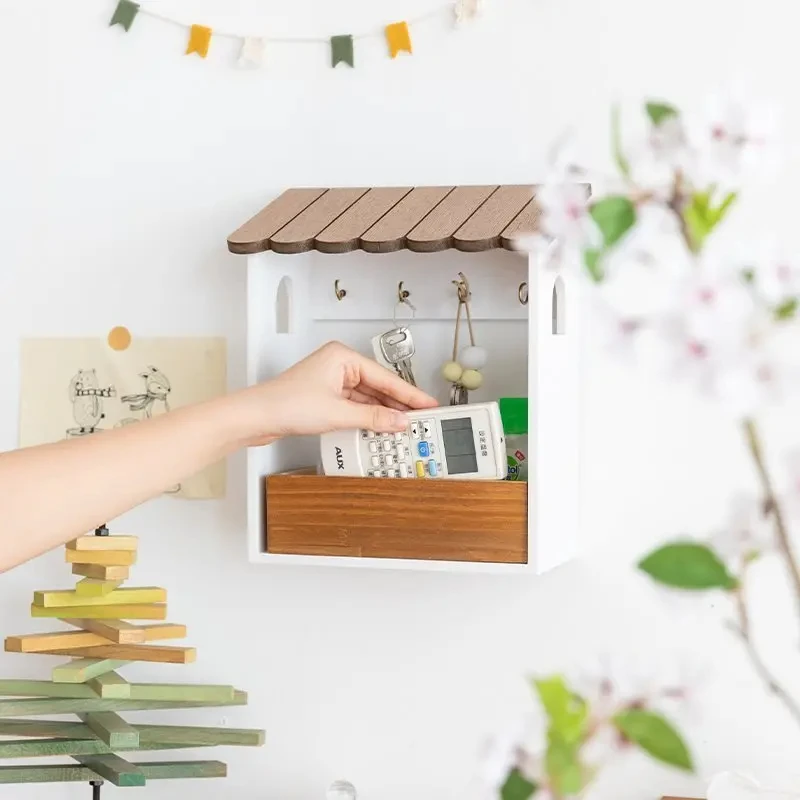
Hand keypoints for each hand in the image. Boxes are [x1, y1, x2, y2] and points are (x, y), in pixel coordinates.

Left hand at [231, 342, 437, 445]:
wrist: (255, 417)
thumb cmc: (284, 403)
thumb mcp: (337, 413)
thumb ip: (373, 419)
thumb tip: (398, 421)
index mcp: (341, 356)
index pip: (384, 377)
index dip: (409, 394)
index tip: (427, 403)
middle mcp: (337, 365)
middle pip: (377, 386)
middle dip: (397, 405)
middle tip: (420, 418)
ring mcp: (331, 381)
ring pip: (366, 398)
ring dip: (382, 413)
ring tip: (402, 426)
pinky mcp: (325, 397)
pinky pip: (354, 406)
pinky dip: (366, 417)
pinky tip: (379, 427)